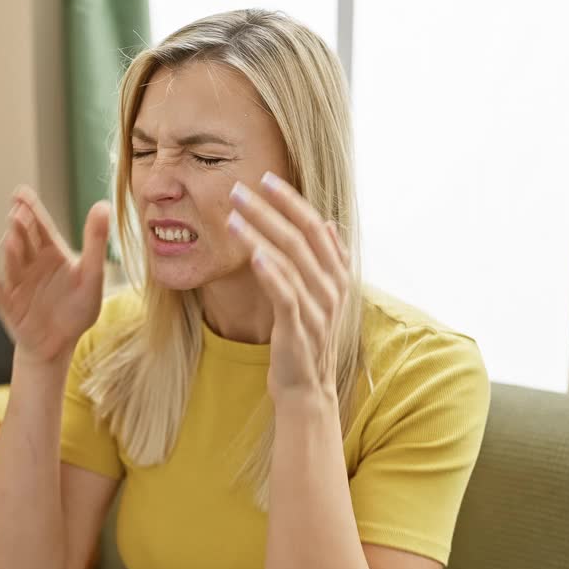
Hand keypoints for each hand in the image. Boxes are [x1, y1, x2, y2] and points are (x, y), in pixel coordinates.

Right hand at [0, 186, 110, 365]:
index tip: (21, 193)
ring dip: (10, 254)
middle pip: (25, 241)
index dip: (31, 209)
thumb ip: (95, 241)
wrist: (60, 345)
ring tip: (10, 241)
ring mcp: (18, 284)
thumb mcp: (93, 275)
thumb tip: (103, 205)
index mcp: (51, 252)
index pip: (40, 227)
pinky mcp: (10, 306)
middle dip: (20, 228)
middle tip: (18, 214)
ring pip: (12, 265)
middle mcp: (31, 263)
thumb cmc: (77, 309)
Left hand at [226, 171, 350, 400]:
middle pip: (301, 237)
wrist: (306, 390)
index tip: (265, 178)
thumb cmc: (306, 338)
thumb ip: (326, 259)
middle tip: (238, 189)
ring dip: (259, 234)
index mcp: (337, 275)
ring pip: (290, 261)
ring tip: (232, 215)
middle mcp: (332, 288)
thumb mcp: (320, 296)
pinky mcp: (299, 330)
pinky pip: (286, 295)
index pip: (315, 226)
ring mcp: (318, 310)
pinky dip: (271, 273)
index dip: (291, 200)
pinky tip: (253, 255)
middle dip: (268, 209)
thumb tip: (328, 222)